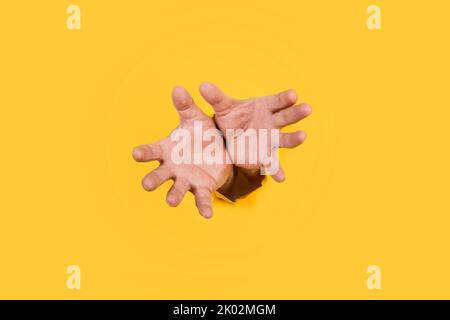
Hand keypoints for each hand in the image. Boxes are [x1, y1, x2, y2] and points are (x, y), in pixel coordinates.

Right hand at [132, 87, 232, 218]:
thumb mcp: (196, 118)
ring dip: (173, 196)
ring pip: (176, 190)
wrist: (220, 149)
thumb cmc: (201, 133)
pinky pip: (201, 199)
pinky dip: (203, 208)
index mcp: (167, 149)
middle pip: (158, 175)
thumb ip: (186, 106)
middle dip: (152, 179)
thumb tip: (178, 87)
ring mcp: (186, 179)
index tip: (135, 153)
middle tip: (147, 184)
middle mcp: (172, 167)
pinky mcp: (201, 188)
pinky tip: (207, 216)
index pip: (151, 151)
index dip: (143, 153)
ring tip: (171, 201)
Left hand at [199, 82, 311, 181]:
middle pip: (286, 117)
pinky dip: (277, 171)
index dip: (285, 98)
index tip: (293, 95)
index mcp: (264, 107)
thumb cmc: (231, 117)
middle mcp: (272, 123)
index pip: (277, 101)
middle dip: (296, 113)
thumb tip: (203, 85)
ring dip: (294, 138)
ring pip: (285, 139)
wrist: (228, 137)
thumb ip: (215, 97)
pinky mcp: (265, 156)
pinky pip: (273, 164)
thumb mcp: (223, 108)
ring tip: (302, 136)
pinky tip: (281, 178)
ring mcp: (270, 140)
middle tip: (307, 108)